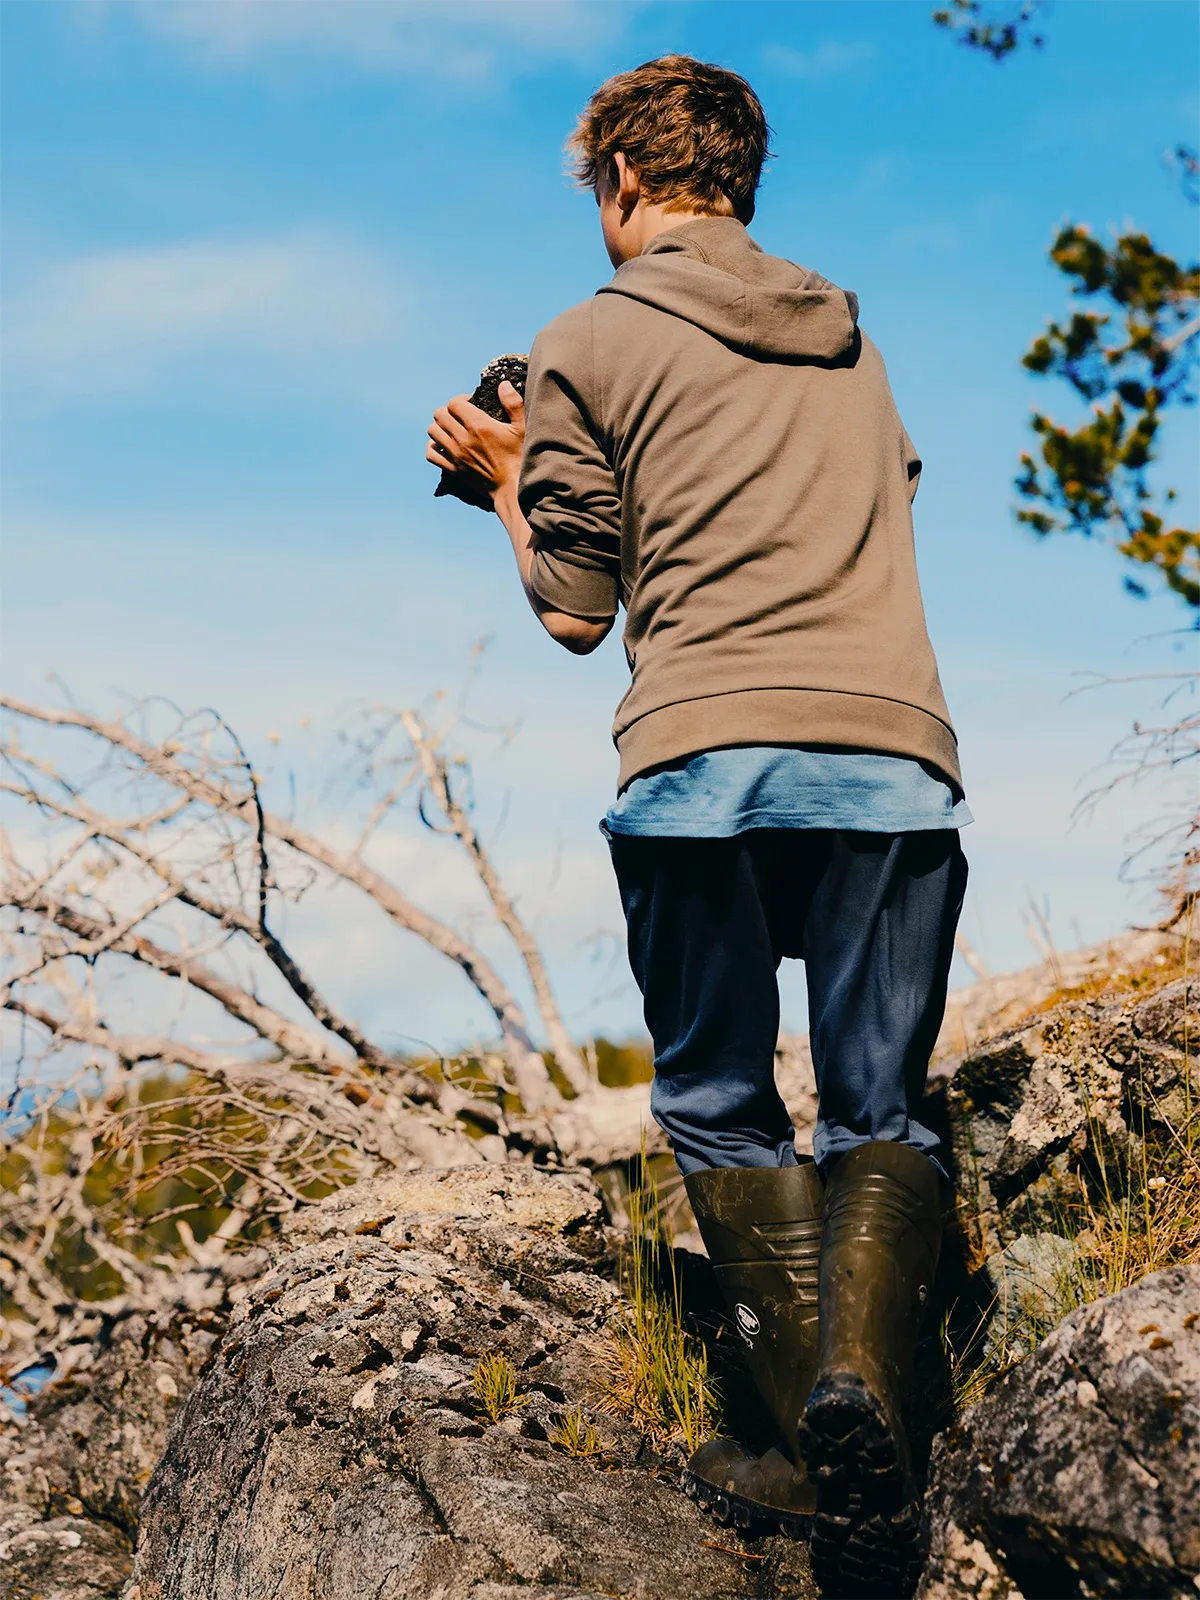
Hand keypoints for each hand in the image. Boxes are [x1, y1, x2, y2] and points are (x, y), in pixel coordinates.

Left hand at [426, 380, 525, 501]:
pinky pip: (430, 454)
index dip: (460, 400)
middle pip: (439, 414)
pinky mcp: (452, 469)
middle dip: (448, 411)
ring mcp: (455, 455)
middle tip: (459, 416)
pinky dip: (433, 447)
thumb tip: (503, 384)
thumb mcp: (522, 429)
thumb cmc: (519, 458)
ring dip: (439, 427)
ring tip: (450, 429)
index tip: (469, 404)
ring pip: (432, 431)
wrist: (512, 488)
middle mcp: (463, 439)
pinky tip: (442, 445)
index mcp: (479, 425)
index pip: (454, 403)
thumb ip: (513, 404)